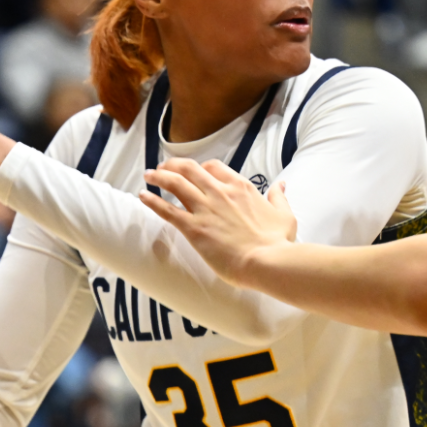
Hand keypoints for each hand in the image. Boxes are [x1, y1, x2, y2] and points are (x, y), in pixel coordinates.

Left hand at [139, 158, 297, 285]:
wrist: (268, 262)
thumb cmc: (278, 242)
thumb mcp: (284, 215)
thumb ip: (278, 197)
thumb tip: (281, 185)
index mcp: (240, 187)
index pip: (214, 167)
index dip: (201, 167)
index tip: (194, 171)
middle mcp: (220, 193)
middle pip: (190, 169)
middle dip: (174, 165)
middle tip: (164, 167)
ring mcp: (205, 209)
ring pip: (175, 183)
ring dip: (159, 176)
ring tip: (148, 175)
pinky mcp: (194, 228)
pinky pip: (167, 210)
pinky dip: (152, 201)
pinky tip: (142, 196)